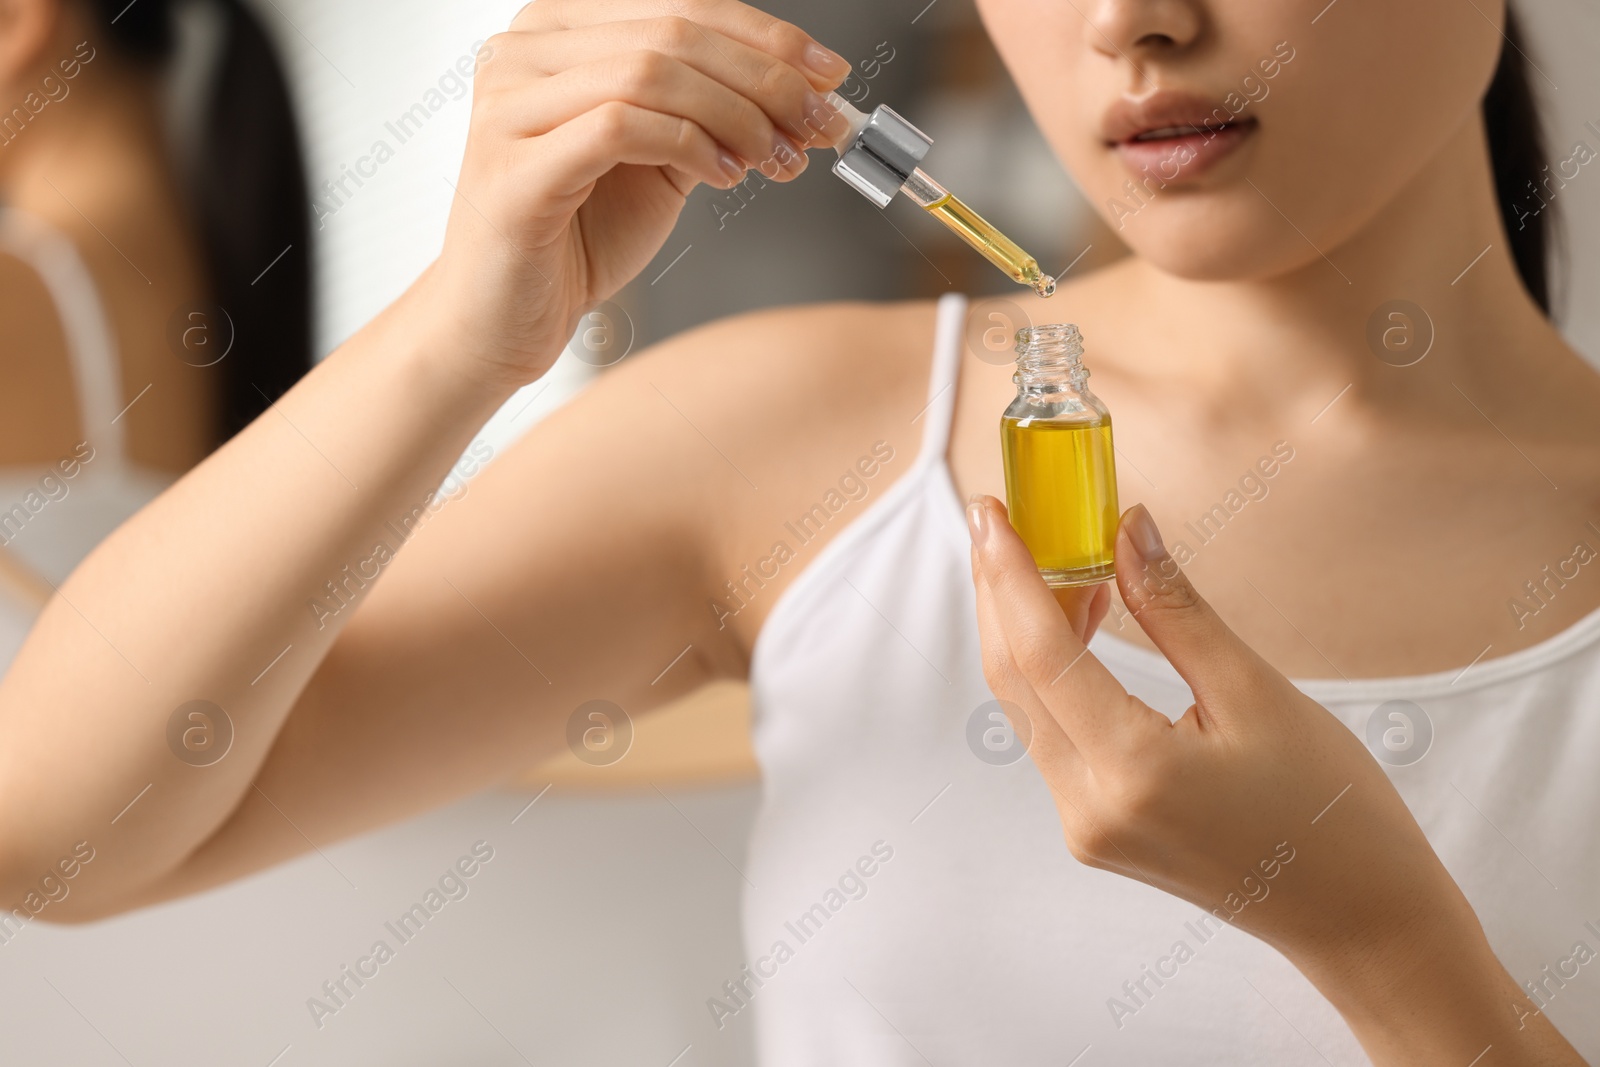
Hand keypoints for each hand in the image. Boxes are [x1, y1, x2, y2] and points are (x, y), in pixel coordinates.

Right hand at [410, 0, 851, 388]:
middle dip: (766, 79)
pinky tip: (722, 176)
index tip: (831, 76)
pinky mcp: (513, 166)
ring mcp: (509, 104)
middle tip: (818, 125)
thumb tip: (805, 93)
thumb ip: (713, 115)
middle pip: (673, 32)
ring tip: (772, 160)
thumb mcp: (661, 159)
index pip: (681, 4)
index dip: (767, 36)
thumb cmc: (576, 239)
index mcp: (560, 31)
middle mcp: (524, 51)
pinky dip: (689, 147)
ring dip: (735, 115)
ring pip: (651, 72)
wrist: (504, 320)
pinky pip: (621, 127)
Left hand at [965, 495, 1584, 1063]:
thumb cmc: (1332, 811)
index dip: (1007, 575)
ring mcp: (1084, 827)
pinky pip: (1052, 735)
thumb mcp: (1257, 692)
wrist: (1359, 920)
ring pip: (1027, 707)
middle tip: (1001, 520)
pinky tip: (1083, 621)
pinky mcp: (1094, 830)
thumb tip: (1126, 528)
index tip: (990, 512)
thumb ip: (1176, 610)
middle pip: (1013, 680)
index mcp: (1132, 772)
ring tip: (1055, 556)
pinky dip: (1053, 673)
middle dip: (998, 594)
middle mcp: (1089, 808)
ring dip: (1026, 630)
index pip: (1039, 654)